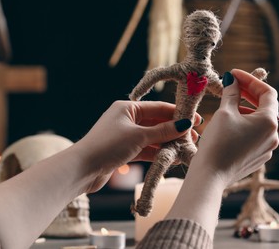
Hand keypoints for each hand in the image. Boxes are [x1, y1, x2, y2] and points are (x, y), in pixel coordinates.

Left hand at [75, 100, 200, 192]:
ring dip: (167, 142)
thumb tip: (185, 124)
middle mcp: (127, 119)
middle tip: (194, 137)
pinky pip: (145, 148)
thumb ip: (163, 131)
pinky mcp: (124, 150)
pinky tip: (171, 156)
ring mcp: (125, 135)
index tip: (196, 119)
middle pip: (157, 123)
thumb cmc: (108, 145)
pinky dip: (157, 152)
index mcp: (128, 108)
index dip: (178, 114)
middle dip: (174, 130)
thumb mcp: (139, 136)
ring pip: (152, 137)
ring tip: (185, 148)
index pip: (158, 108)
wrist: (82, 169)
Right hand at [165, 69, 278, 237]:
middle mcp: (274, 135)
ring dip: (247, 109)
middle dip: (249, 93)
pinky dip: (247, 125)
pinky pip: (256, 135)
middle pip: (266, 107)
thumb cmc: (218, 143)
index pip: (267, 92)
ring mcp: (267, 148)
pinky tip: (231, 124)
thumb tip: (232, 79)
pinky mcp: (259, 157)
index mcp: (269, 121)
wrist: (211, 176)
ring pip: (260, 122)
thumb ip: (231, 92)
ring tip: (229, 105)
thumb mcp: (224, 113)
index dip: (251, 80)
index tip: (234, 74)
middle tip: (233, 85)